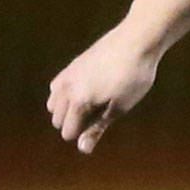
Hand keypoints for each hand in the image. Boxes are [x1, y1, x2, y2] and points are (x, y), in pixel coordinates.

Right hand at [47, 20, 159, 154]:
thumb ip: (98, 128)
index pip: (67, 131)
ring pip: (53, 102)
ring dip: (66, 110)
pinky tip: (83, 92)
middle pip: (57, 119)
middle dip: (73, 123)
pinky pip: (56, 87)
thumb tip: (82, 149)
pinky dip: (64, 95)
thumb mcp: (120, 107)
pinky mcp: (72, 65)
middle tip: (101, 114)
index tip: (104, 123)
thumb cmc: (133, 77)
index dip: (84, 134)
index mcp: (79, 101)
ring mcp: (67, 74)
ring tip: (91, 105)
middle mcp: (67, 88)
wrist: (137, 40)